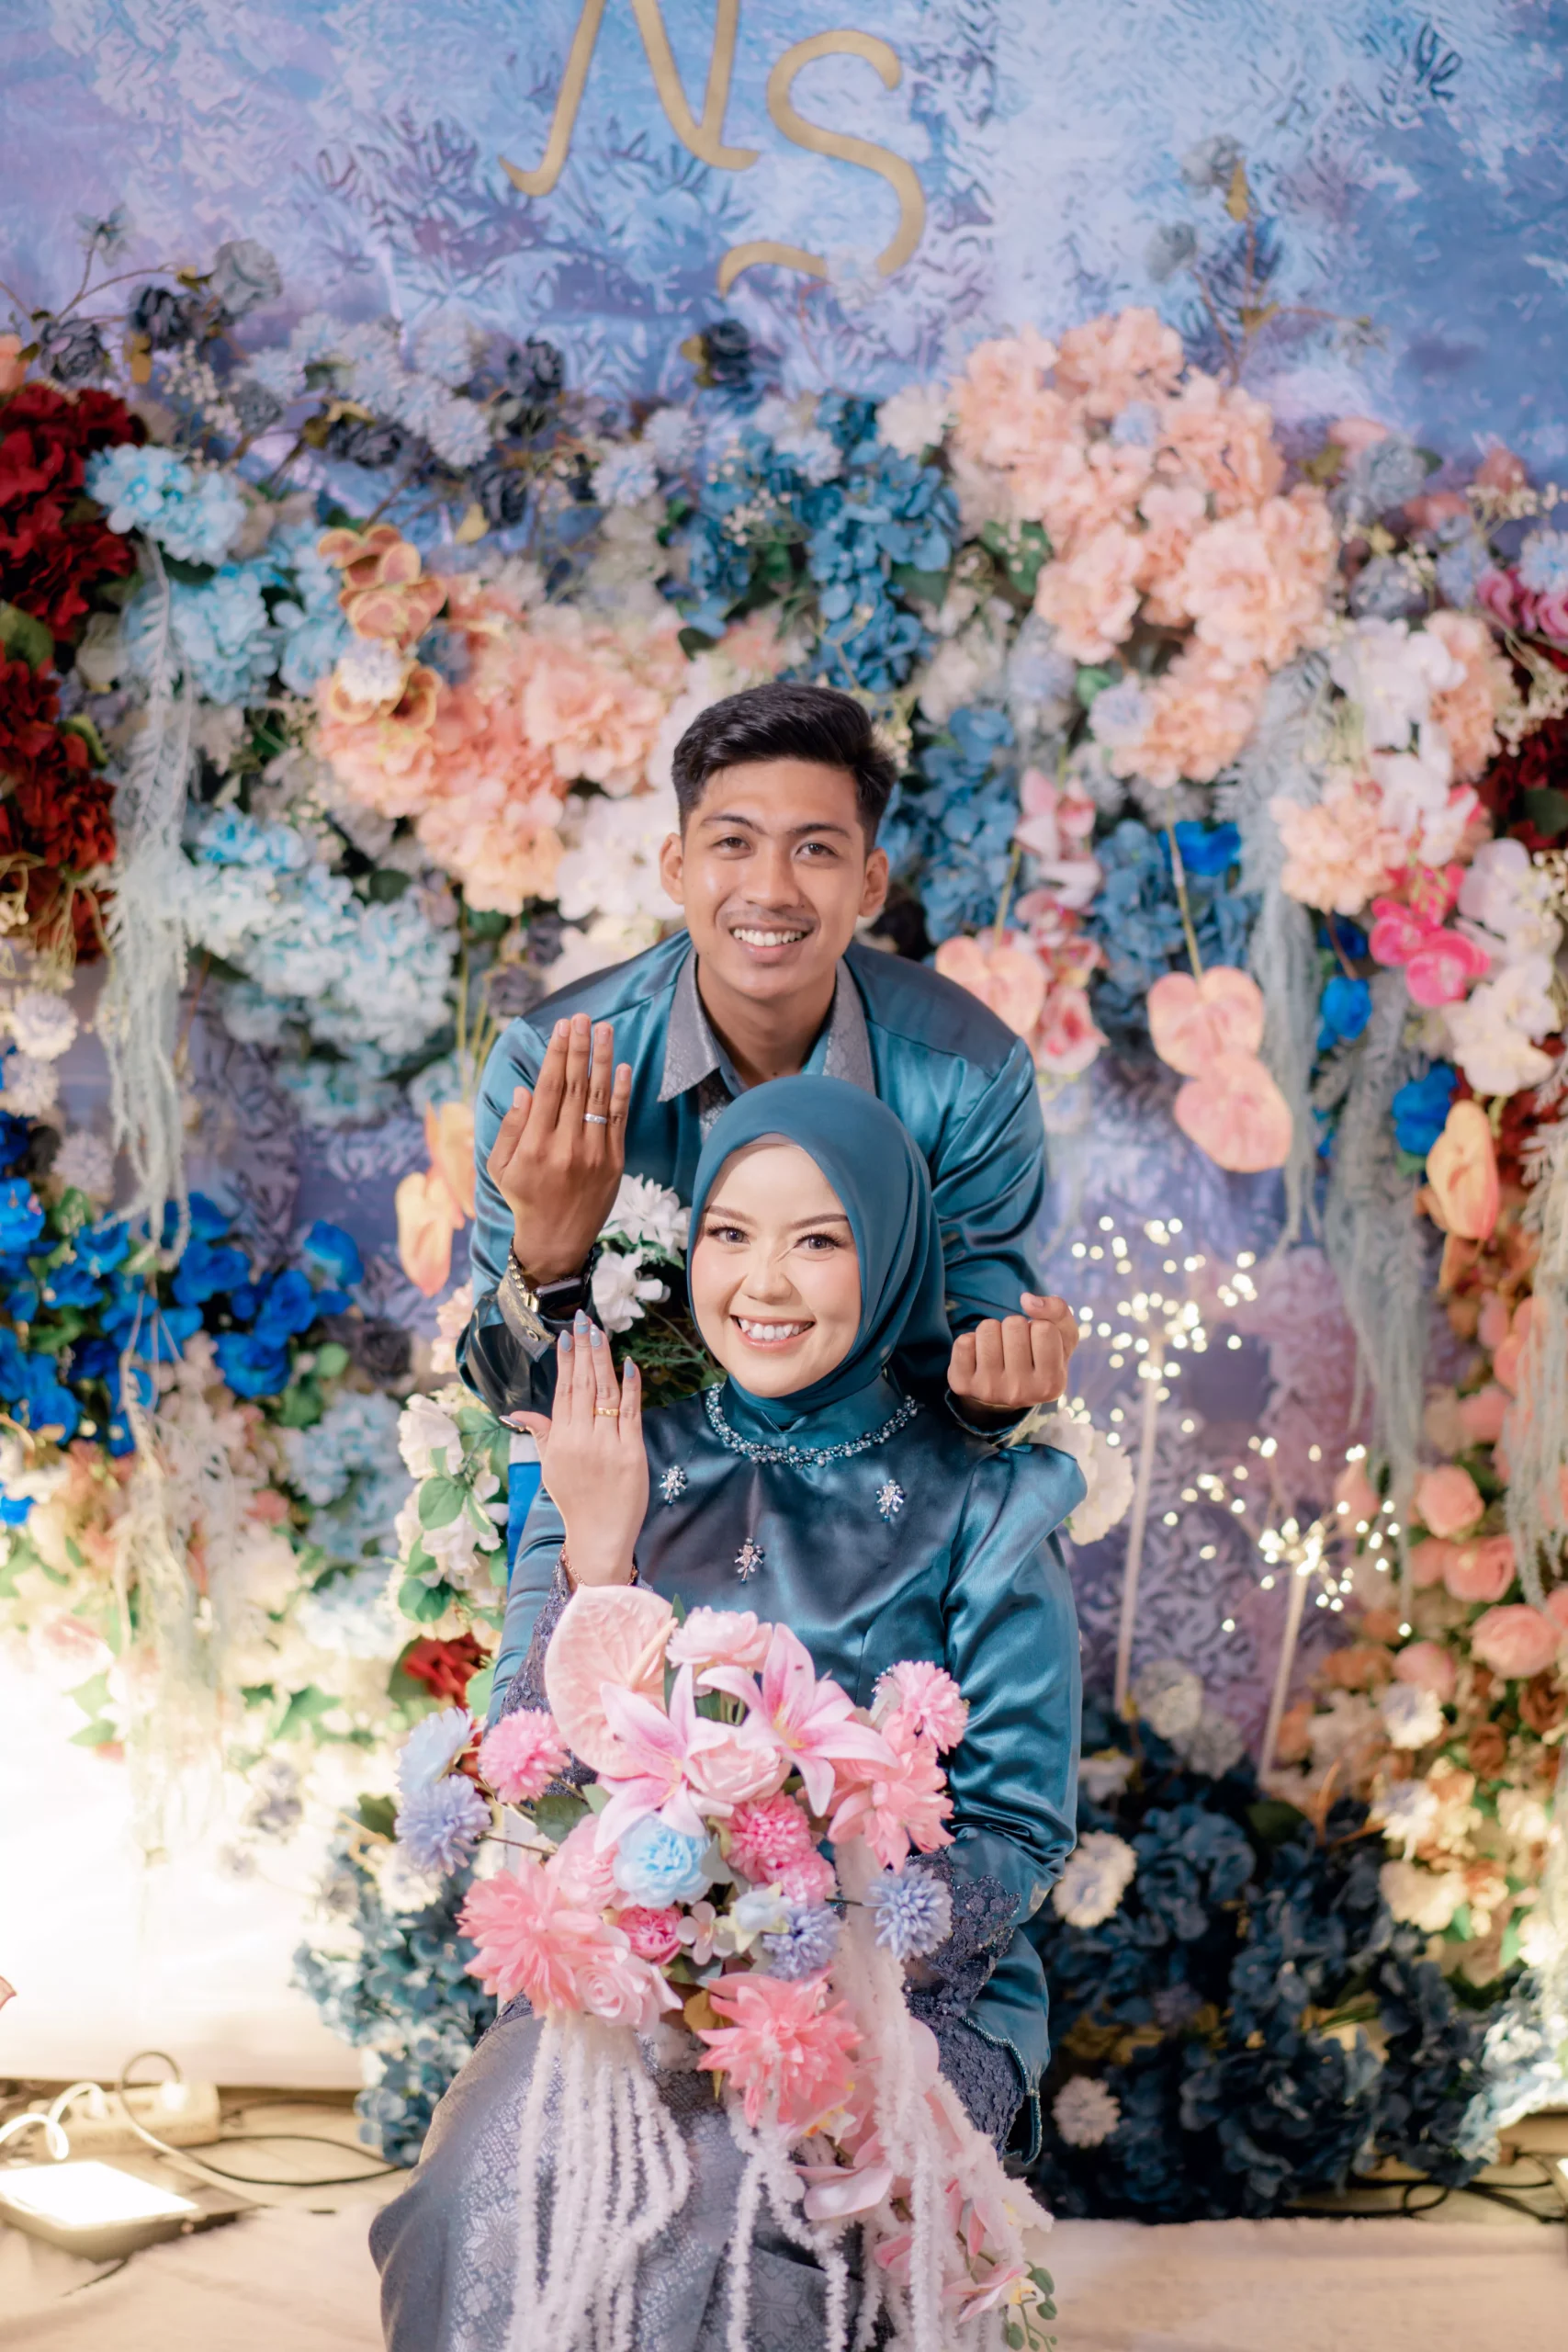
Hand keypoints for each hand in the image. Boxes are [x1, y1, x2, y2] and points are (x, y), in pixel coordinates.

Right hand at [488, 1015, 631, 1283]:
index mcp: (534, 1147)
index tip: (561, 1028)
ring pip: (600, 1098)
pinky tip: (623, 1066)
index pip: (549, 1089)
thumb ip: (511, 1128)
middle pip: (576, 1087)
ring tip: (606, 1030)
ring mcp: (593, 1155)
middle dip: (580, 1049)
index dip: (556, 1055)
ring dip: (604, 1060)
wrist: (557, 1239)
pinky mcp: (614, 1163)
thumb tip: (524, 1090)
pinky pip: (619, 1120)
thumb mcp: (500, 1167)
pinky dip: (622, 1092)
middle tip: (583, 1018)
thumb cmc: (523, 1197)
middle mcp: (565, 1148)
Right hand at [511, 1312, 645, 1585]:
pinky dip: (630, 1388)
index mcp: (560, 1441)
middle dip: (583, 1350)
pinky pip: (630, 1414)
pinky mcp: (632, 1453)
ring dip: (603, 1361)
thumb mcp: (551, 1467)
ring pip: (605, 1394)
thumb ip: (540, 1434)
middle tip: (584, 1321)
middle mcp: (581, 1440)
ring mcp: (608, 1445)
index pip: (562, 1391)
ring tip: (601, 1333)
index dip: (565, 1361)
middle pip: (583, 1386)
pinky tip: (629, 1365)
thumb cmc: (575, 1500)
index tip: (565, 1335)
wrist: (599, 1535)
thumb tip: (515, 1413)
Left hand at [947, 1292, 1078, 1418]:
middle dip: (1015, 1327)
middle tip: (1017, 1347)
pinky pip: (963, 1341)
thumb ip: (1058, 1311)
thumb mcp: (1062, 1337)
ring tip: (999, 1349)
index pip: (1044, 1328)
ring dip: (994, 1330)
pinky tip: (980, 1357)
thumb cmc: (1040, 1358)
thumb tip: (1026, 1299)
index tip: (1037, 1345)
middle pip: (1014, 1325)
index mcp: (1051, 1384)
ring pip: (987, 1328)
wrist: (1007, 1394)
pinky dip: (972, 1340)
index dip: (1039, 1327)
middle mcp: (1021, 1393)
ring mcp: (989, 1390)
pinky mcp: (963, 1384)